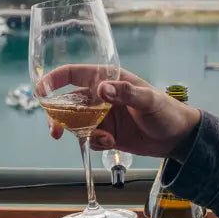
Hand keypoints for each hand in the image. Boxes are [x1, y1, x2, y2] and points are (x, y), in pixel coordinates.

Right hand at [44, 67, 200, 159]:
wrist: (178, 138)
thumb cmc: (166, 111)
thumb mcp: (148, 100)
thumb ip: (125, 93)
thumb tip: (102, 89)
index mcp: (108, 79)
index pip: (73, 74)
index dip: (54, 80)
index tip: (40, 92)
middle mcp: (101, 97)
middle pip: (67, 102)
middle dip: (58, 116)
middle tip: (55, 131)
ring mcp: (102, 116)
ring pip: (75, 123)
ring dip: (78, 133)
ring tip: (98, 139)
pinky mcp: (106, 134)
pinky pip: (89, 139)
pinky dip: (94, 143)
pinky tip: (110, 143)